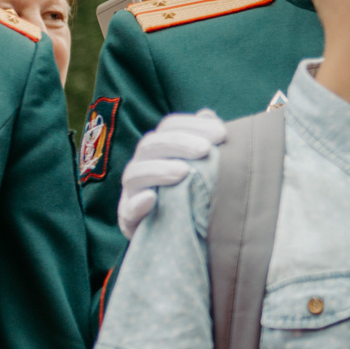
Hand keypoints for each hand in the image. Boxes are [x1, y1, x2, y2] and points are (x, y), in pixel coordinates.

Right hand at [117, 109, 225, 239]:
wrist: (178, 235)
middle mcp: (142, 165)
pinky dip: (137, 203)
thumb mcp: (202, 167)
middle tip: (205, 149)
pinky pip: (127, 210)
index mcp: (160, 149)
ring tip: (184, 172)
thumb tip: (206, 114)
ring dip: (159, 169)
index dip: (193, 125)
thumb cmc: (193, 194)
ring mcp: (132, 192)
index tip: (222, 134)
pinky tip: (151, 199)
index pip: (169, 126)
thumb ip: (203, 141)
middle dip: (179, 143)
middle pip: (152, 144)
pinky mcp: (129, 219)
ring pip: (135, 173)